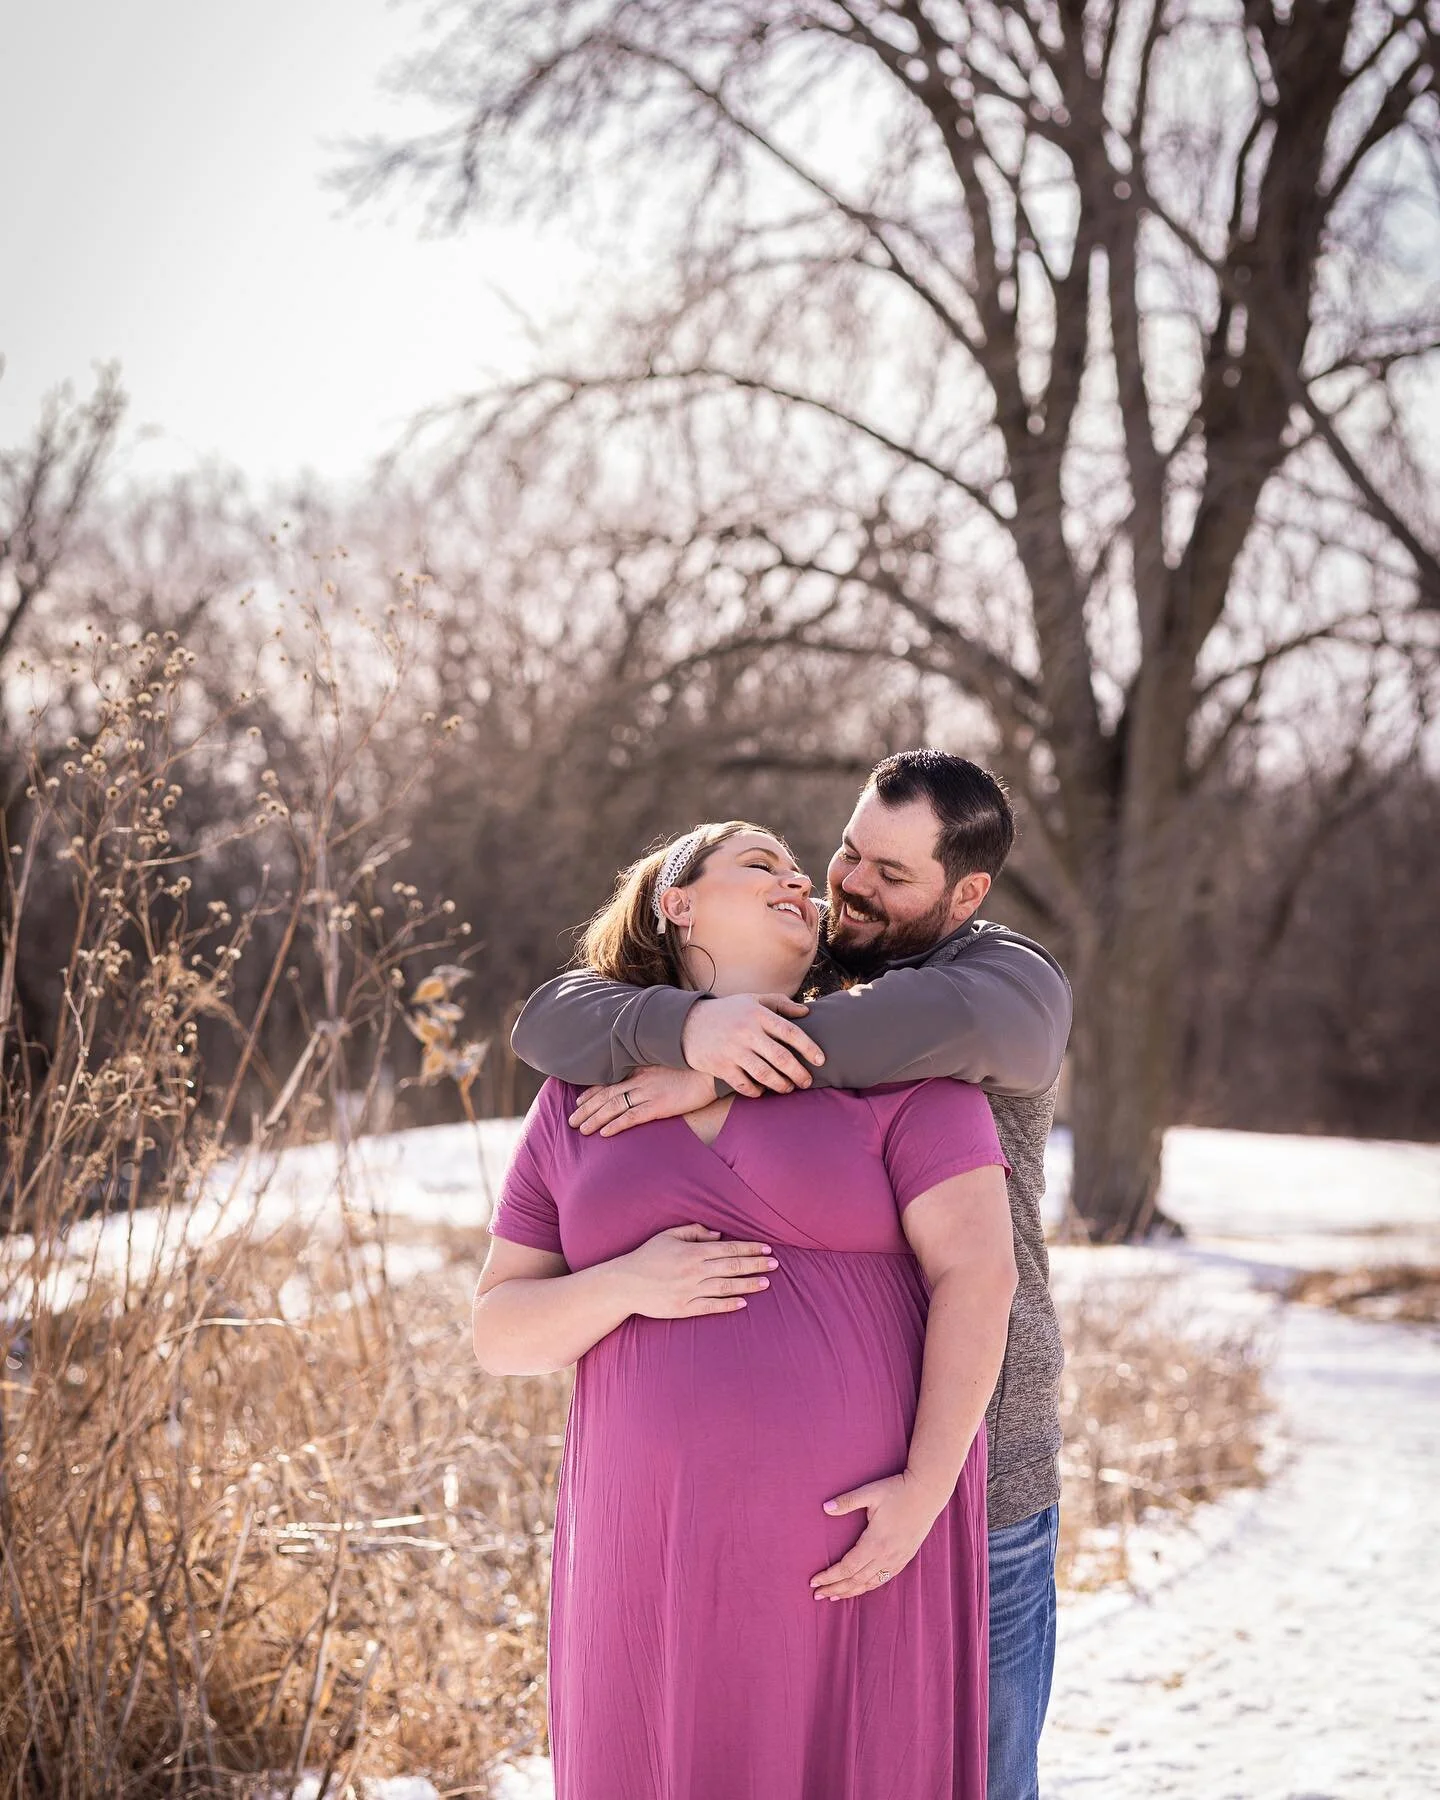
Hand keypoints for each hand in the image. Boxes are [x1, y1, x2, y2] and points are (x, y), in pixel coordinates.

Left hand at [569, 1066, 716, 1136]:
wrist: (712, 1069)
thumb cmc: (694, 1067)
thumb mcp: (669, 1063)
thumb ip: (652, 1069)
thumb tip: (641, 1077)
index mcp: (642, 1069)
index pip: (610, 1081)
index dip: (593, 1092)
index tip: (580, 1100)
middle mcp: (641, 1080)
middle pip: (607, 1095)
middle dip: (587, 1108)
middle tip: (572, 1120)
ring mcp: (649, 1092)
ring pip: (614, 1107)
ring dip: (595, 1119)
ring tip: (581, 1129)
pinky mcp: (659, 1106)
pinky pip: (632, 1116)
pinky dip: (616, 1124)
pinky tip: (604, 1133)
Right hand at [616, 1223, 777, 1319]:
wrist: (624, 1284)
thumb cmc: (647, 1256)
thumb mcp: (668, 1235)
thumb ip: (694, 1231)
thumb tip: (719, 1236)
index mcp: (692, 1251)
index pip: (729, 1249)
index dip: (750, 1249)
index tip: (766, 1249)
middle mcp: (694, 1271)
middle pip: (732, 1267)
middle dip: (756, 1265)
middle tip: (775, 1264)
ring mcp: (690, 1291)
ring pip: (726, 1287)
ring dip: (748, 1284)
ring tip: (766, 1283)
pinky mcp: (684, 1308)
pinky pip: (711, 1307)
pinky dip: (728, 1305)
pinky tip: (743, 1303)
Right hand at [681, 992, 823, 1096]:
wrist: (689, 1024)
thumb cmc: (728, 1011)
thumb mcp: (752, 1000)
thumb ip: (780, 1004)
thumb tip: (806, 1012)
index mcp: (758, 1015)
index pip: (790, 1032)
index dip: (809, 1047)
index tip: (821, 1060)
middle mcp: (747, 1032)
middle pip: (781, 1058)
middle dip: (799, 1073)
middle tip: (807, 1082)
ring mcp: (733, 1051)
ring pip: (765, 1075)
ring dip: (781, 1085)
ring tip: (789, 1088)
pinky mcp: (721, 1066)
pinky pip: (744, 1085)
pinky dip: (757, 1091)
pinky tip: (763, 1091)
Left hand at [810, 1470, 946, 1599]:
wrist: (927, 1492)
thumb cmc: (897, 1490)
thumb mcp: (870, 1492)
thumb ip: (847, 1501)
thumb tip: (825, 1507)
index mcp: (875, 1542)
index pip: (847, 1567)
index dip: (830, 1576)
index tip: (814, 1581)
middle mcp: (886, 1556)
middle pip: (856, 1580)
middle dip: (835, 1588)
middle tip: (817, 1595)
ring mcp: (897, 1559)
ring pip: (870, 1583)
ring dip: (850, 1592)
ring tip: (834, 1596)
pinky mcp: (905, 1558)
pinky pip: (884, 1579)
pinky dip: (868, 1587)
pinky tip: (860, 1588)